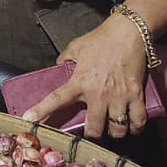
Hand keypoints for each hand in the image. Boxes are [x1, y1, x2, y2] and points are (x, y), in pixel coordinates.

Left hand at [23, 15, 149, 138]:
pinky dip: (136, 127)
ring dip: (114, 133)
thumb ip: (65, 58)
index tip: (28, 119)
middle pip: (94, 129)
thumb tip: (59, 67)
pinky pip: (137, 120)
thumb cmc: (101, 38)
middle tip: (93, 132)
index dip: (41, 110)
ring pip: (116, 129)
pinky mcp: (135, 94)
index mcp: (80, 81)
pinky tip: (132, 127)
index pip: (56, 99)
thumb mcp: (76, 46)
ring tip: (113, 129)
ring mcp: (118, 96)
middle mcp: (98, 93)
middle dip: (92, 135)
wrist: (128, 31)